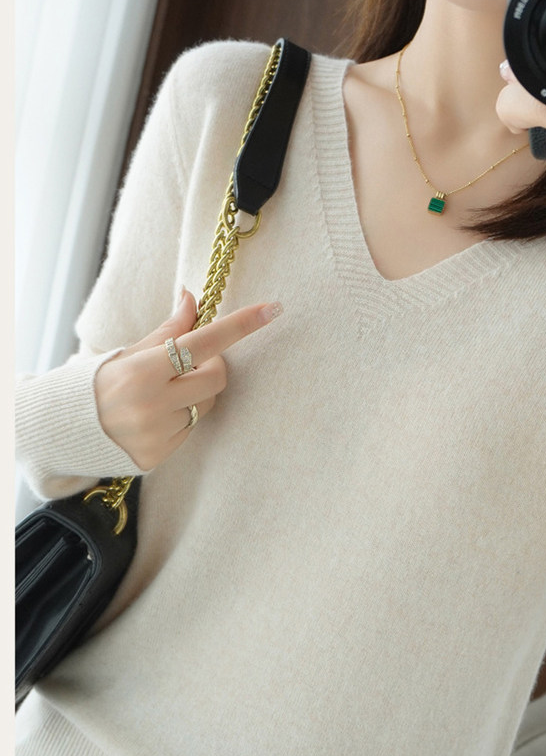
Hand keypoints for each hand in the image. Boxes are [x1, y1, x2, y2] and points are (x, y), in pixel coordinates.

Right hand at [94, 289, 282, 469]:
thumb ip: (167, 331)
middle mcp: (153, 404)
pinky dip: (180, 419)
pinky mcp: (158, 457)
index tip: (273, 309)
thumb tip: (192, 298)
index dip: (241, 325)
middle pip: (217, 379)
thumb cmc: (97, 381)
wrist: (62, 429)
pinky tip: (153, 418)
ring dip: (194, 395)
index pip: (204, 342)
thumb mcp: (128, 351)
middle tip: (189, 364)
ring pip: (205, 406)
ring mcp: (157, 434)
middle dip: (211, 366)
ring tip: (161, 395)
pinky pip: (190, 431)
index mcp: (144, 370)